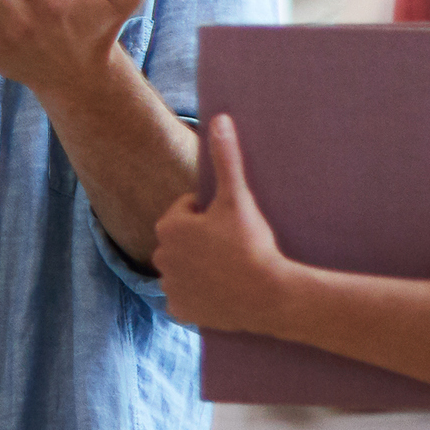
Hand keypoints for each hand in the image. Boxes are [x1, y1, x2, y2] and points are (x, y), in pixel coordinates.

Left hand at [151, 117, 298, 334]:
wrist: (270, 294)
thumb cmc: (252, 243)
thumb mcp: (238, 197)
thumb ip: (226, 157)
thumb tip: (220, 118)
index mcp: (168, 226)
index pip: (188, 211)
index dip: (211, 216)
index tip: (231, 227)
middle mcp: (159, 257)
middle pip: (184, 240)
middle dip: (203, 240)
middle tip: (233, 247)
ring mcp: (169, 287)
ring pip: (186, 267)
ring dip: (201, 266)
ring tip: (231, 269)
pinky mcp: (181, 311)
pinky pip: (188, 297)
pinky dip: (201, 295)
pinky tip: (222, 291)